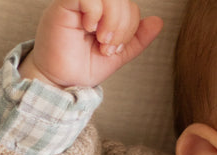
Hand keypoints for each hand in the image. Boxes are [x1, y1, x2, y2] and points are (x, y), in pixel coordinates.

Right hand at [20, 0, 162, 89]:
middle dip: (122, 24)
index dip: (129, 26)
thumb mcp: (115, 56)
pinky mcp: (64, 4)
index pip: (128, 4)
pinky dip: (95, 11)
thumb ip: (135, 40)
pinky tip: (89, 27)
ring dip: (112, 18)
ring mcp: (78, 2)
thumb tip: (158, 22)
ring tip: (101, 39)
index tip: (114, 49)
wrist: (58, 83)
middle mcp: (91, 4)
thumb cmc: (80, 68)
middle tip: (108, 46)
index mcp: (104, 12)